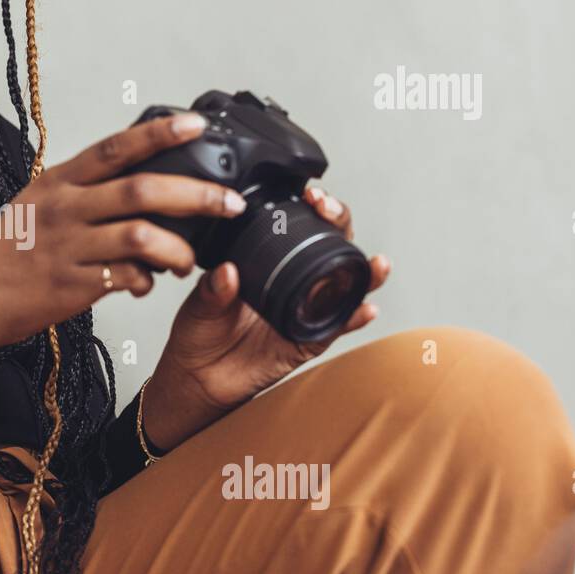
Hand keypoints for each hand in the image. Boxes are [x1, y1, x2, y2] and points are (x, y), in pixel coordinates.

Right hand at [0, 112, 248, 350]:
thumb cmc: (10, 249)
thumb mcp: (40, 200)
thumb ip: (85, 186)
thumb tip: (139, 172)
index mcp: (60, 181)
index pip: (116, 148)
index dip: (159, 134)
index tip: (196, 125)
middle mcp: (65, 209)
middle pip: (141, 191)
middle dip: (196, 196)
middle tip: (229, 203)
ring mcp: (69, 247)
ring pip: (140, 238)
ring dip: (177, 249)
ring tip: (189, 260)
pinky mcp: (73, 285)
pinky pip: (126, 278)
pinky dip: (146, 281)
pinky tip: (147, 283)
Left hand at [140, 185, 391, 451]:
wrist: (198, 377)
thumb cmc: (200, 333)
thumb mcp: (199, 305)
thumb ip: (212, 289)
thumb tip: (227, 272)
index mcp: (268, 263)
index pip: (298, 227)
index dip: (311, 209)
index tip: (310, 196)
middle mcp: (293, 282)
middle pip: (331, 245)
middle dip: (339, 224)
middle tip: (331, 212)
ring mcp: (304, 310)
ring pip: (345, 286)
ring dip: (366, 274)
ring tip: (376, 264)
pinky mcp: (307, 340)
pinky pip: (337, 328)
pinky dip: (354, 318)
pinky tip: (365, 308)